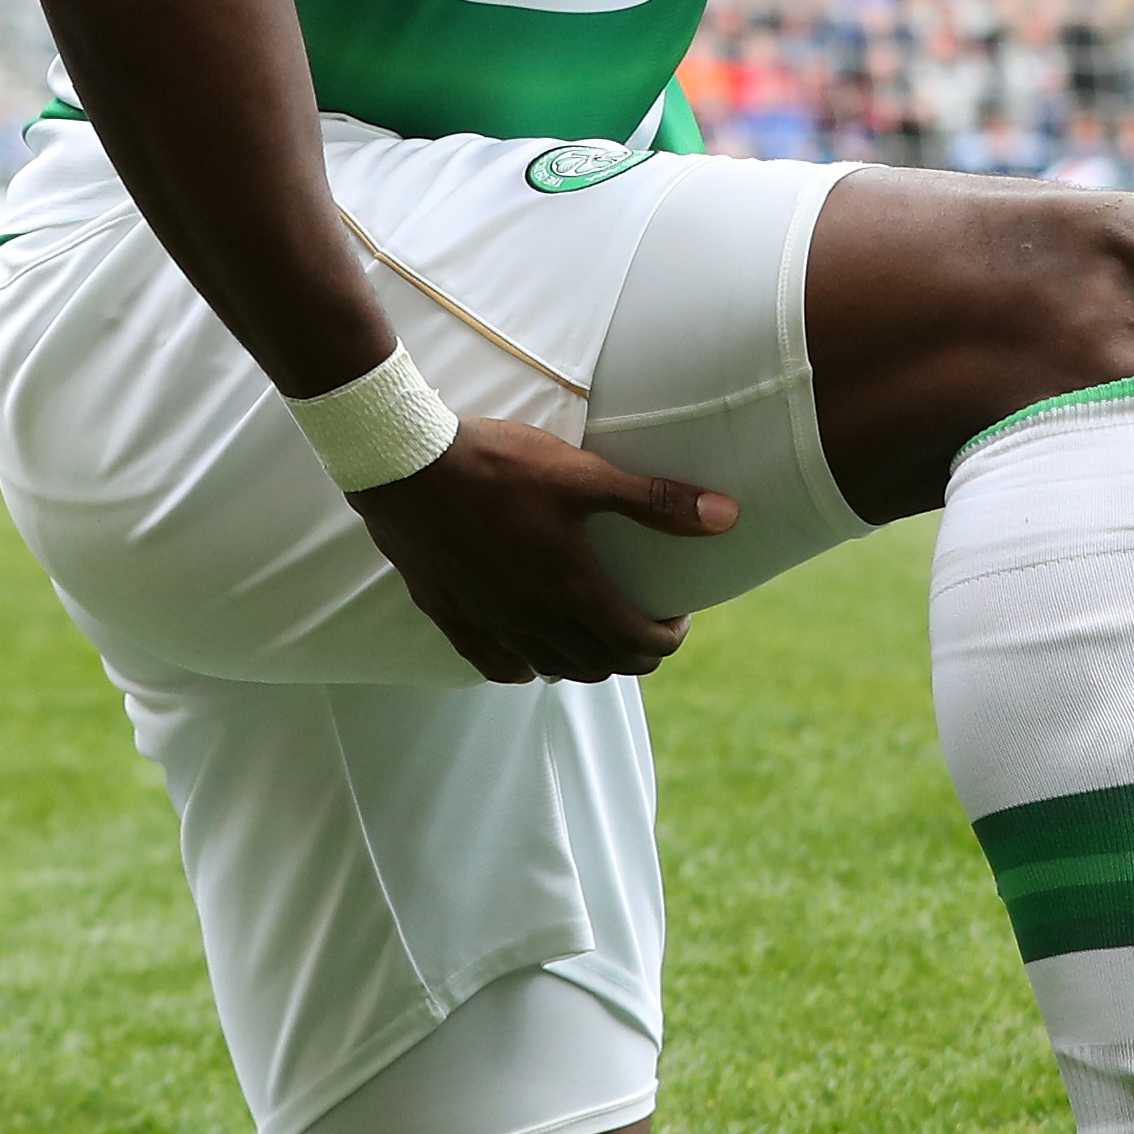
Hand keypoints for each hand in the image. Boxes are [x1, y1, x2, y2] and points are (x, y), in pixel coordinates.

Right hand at [349, 415, 737, 683]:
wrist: (408, 465)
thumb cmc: (499, 464)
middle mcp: (531, 620)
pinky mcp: (451, 616)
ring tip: (595, 632)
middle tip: (646, 622)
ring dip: (584, 661)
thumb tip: (726, 516)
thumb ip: (655, 501)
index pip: (637, 644)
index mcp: (570, 591)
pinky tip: (531, 651)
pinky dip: (525, 666)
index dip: (669, 638)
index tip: (679, 615)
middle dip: (634, 651)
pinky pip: (496, 666)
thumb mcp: (584, 474)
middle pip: (599, 664)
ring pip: (550, 669)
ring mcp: (489, 624)